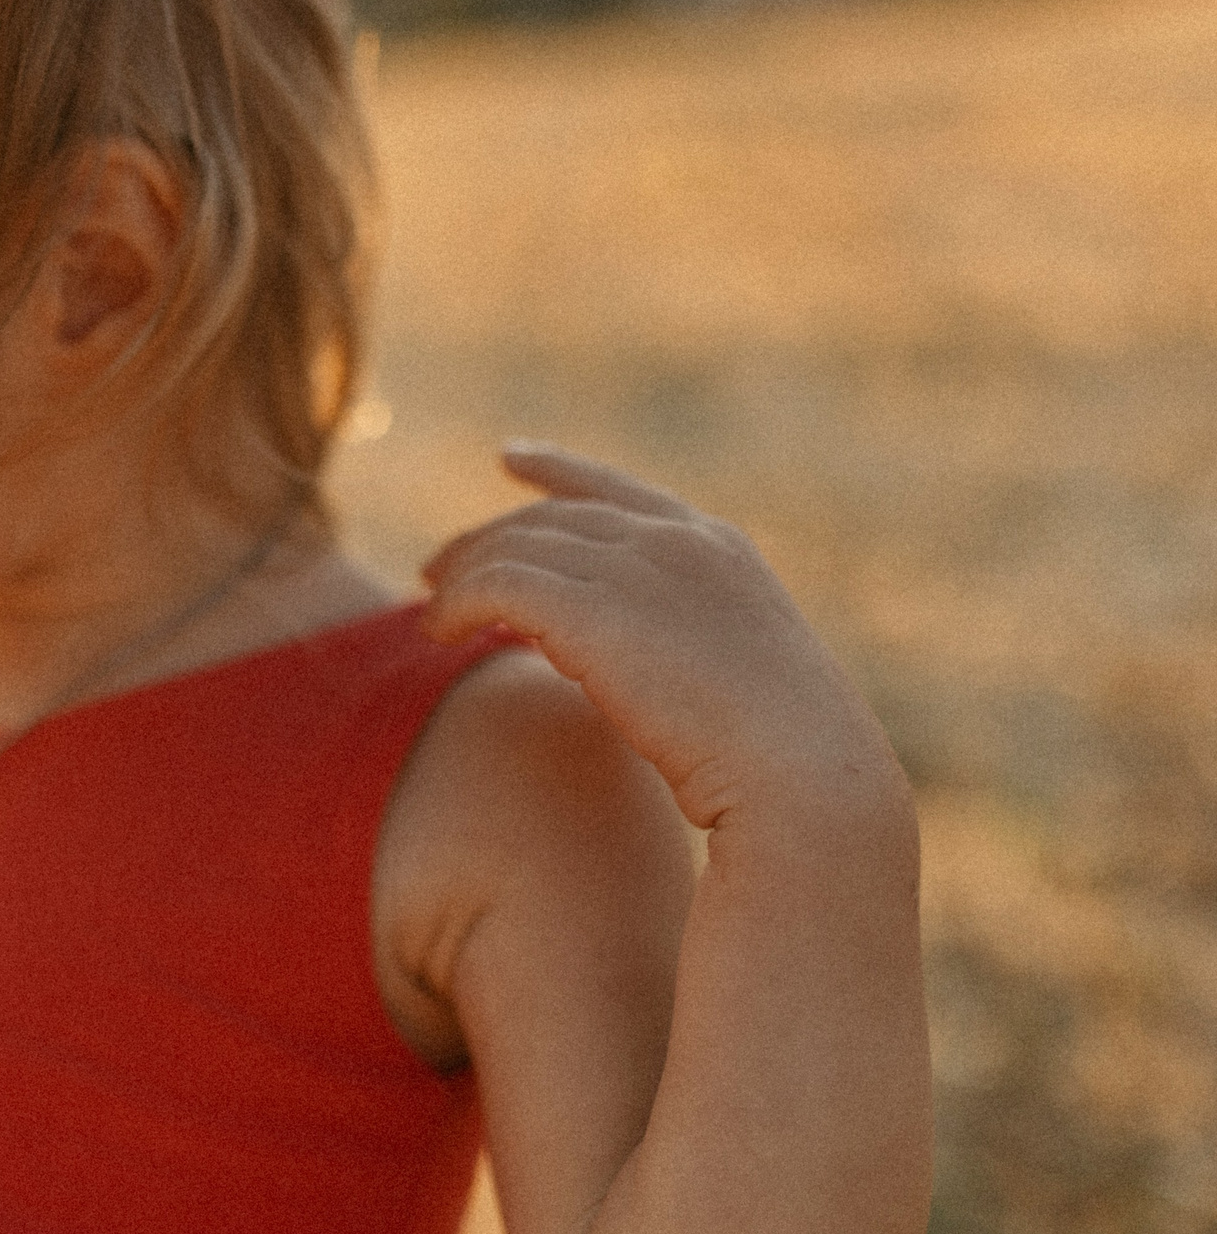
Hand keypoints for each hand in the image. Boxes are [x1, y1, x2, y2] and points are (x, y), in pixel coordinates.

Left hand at [421, 443, 900, 830]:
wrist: (802, 775)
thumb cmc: (782, 763)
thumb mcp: (739, 683)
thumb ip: (685, 650)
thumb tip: (641, 667)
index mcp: (717, 550)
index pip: (618, 492)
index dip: (558, 471)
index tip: (509, 458)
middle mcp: (672, 542)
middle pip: (548, 521)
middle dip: (485, 541)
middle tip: (435, 571)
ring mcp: (632, 567)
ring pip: (513, 550)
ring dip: (461, 578)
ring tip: (431, 616)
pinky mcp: (588, 606)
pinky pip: (494, 587)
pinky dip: (456, 605)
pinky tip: (437, 634)